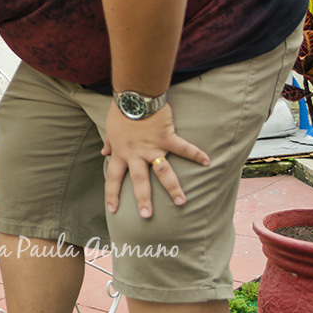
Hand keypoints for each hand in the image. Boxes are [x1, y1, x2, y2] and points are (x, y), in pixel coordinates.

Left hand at [101, 102, 209, 218]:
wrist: (133, 96)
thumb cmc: (120, 111)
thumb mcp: (110, 128)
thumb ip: (109, 143)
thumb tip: (104, 153)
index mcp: (121, 153)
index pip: (113, 178)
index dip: (112, 194)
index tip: (113, 210)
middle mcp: (136, 154)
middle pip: (139, 181)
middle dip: (143, 199)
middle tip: (147, 216)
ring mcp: (152, 147)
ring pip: (162, 171)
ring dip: (172, 188)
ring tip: (181, 202)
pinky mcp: (167, 137)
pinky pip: (184, 148)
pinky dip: (196, 154)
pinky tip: (208, 162)